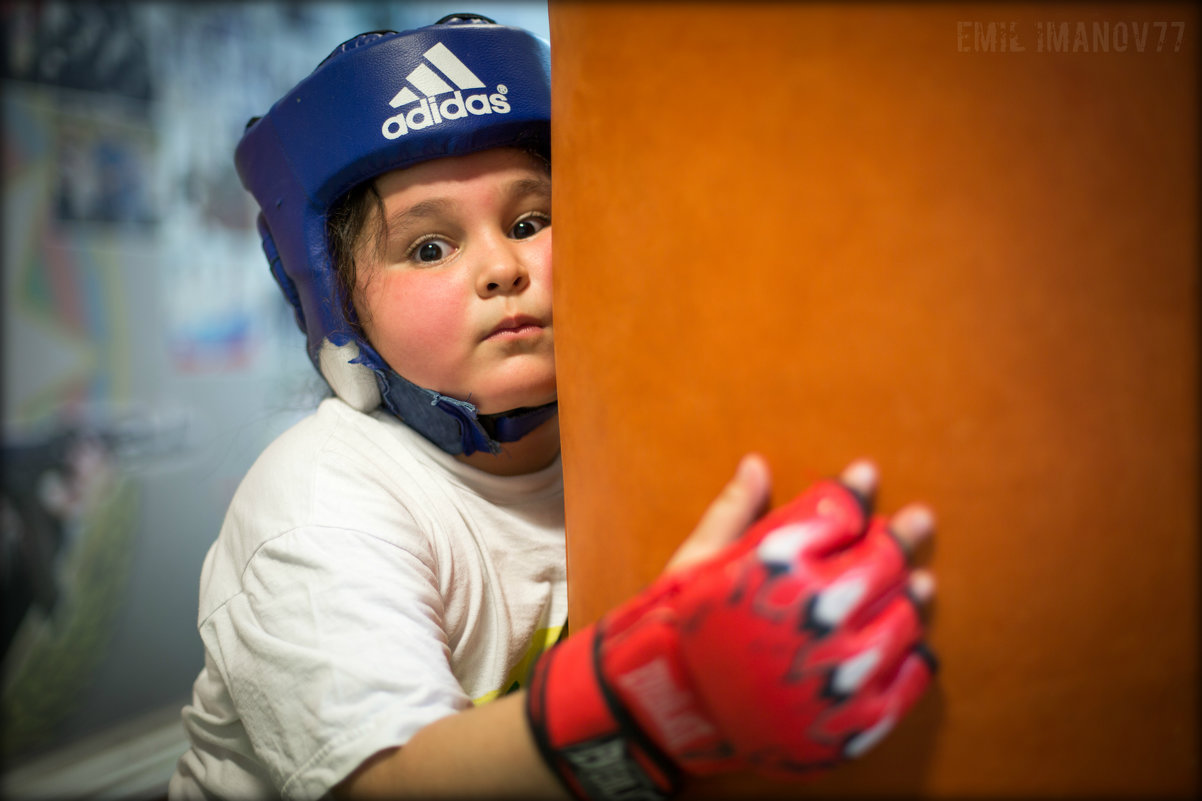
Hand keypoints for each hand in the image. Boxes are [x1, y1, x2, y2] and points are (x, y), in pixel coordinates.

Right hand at [526, 457, 936, 799]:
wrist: (663, 714)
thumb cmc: (676, 631)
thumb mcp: (694, 562)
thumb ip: (734, 512)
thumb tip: (756, 465)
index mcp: (779, 566)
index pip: (837, 512)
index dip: (855, 490)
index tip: (867, 475)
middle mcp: (818, 613)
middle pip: (883, 561)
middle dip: (902, 535)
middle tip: (920, 521)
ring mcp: (842, 671)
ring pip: (904, 617)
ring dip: (914, 594)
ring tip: (922, 583)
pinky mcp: (853, 720)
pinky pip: (908, 681)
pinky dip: (916, 658)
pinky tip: (914, 645)